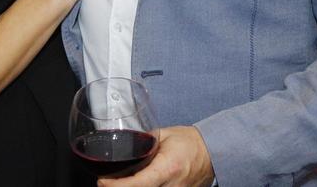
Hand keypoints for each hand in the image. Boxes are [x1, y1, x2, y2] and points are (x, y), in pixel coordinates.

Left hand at [100, 126, 214, 186]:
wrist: (213, 152)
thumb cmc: (190, 142)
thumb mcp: (165, 135)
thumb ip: (145, 141)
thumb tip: (125, 142)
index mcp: (167, 169)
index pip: (137, 183)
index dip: (116, 185)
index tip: (103, 181)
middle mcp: (171, 186)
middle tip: (106, 183)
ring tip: (118, 184)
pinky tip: (136, 185)